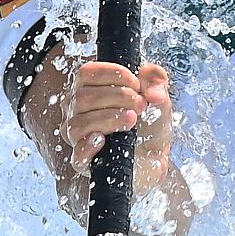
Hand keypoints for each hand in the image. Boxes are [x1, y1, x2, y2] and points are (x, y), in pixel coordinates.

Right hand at [62, 60, 176, 193]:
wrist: (155, 155)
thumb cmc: (149, 121)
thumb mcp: (158, 95)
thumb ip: (156, 81)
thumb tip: (152, 93)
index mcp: (90, 89)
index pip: (86, 73)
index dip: (113, 74)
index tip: (136, 83)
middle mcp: (77, 111)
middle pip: (83, 96)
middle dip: (118, 96)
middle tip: (141, 104)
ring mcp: (78, 137)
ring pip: (78, 123)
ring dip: (109, 118)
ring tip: (133, 119)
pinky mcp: (85, 162)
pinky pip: (77, 155)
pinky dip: (88, 146)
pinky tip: (104, 139)